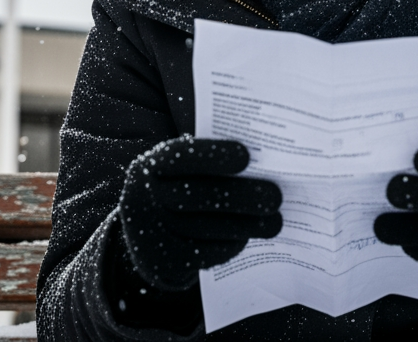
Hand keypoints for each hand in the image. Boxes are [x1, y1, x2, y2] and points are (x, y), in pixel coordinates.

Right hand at [119, 136, 282, 290]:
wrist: (146, 233)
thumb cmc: (178, 188)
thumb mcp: (180, 170)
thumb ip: (210, 160)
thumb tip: (262, 158)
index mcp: (148, 167)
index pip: (178, 156)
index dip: (212, 155)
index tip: (247, 156)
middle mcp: (141, 199)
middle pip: (196, 197)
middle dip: (241, 196)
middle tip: (276, 196)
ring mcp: (149, 234)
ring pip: (205, 229)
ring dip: (246, 225)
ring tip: (276, 221)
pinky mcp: (163, 262)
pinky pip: (204, 253)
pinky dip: (232, 244)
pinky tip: (249, 235)